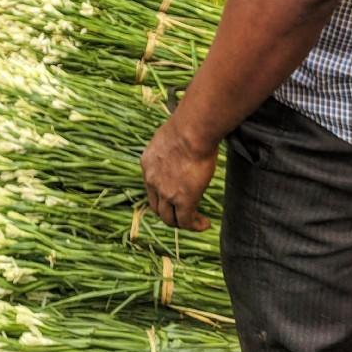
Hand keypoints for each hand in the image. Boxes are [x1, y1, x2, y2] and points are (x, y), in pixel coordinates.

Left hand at [141, 116, 217, 230]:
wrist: (191, 130)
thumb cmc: (187, 126)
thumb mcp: (171, 136)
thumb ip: (172, 146)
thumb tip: (183, 145)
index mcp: (147, 163)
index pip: (151, 187)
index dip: (163, 195)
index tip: (176, 196)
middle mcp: (152, 180)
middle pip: (157, 207)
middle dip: (170, 213)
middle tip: (185, 213)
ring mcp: (166, 192)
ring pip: (170, 218)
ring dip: (182, 222)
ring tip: (196, 221)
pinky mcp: (183, 200)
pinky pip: (186, 222)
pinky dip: (195, 225)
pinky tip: (205, 224)